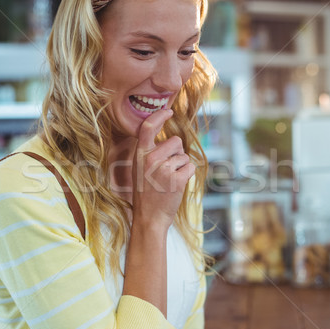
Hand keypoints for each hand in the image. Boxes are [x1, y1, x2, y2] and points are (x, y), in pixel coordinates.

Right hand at [133, 109, 194, 227]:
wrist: (149, 217)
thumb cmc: (146, 193)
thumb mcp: (140, 169)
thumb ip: (151, 153)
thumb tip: (172, 140)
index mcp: (140, 155)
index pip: (148, 128)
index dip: (159, 116)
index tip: (168, 111)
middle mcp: (151, 159)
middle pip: (175, 141)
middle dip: (177, 152)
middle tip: (167, 170)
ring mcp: (163, 169)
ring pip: (184, 156)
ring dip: (181, 167)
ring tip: (168, 180)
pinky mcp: (176, 179)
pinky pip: (190, 167)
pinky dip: (187, 175)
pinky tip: (176, 185)